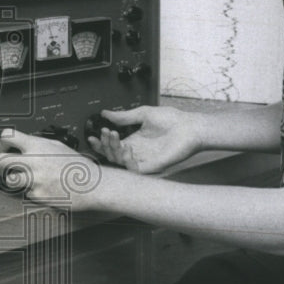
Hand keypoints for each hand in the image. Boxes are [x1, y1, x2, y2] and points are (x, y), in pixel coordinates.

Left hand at [0, 129, 100, 209]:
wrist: (93, 185)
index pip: (8, 136)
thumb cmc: (78, 166)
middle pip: (1, 161)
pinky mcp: (38, 196)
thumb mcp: (57, 146)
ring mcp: (35, 180)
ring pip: (10, 180)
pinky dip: (33, 192)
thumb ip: (37, 144)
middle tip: (2, 167)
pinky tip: (45, 188)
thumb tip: (20, 143)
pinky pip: (27, 193)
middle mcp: (34, 162)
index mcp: (38, 146)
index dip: (2, 142)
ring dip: (14, 180)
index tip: (4, 148)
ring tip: (25, 180)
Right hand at [87, 105, 202, 173]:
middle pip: (112, 155)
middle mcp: (136, 152)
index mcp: (134, 141)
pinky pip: (133, 170)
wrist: (190, 127)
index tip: (93, 136)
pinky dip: (127, 161)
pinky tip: (127, 148)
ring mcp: (143, 160)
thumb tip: (105, 113)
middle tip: (104, 133)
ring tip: (115, 137)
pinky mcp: (151, 167)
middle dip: (104, 145)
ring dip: (113, 150)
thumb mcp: (143, 114)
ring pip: (119, 163)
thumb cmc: (172, 120)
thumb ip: (123, 116)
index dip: (101, 143)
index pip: (112, 146)